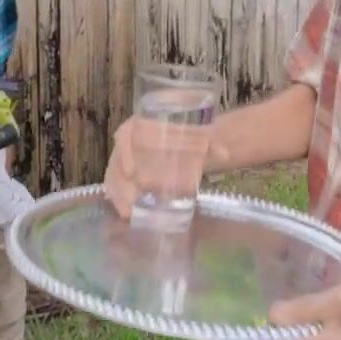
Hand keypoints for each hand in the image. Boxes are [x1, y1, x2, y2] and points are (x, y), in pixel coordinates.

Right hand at [100, 115, 227, 218]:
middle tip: (131, 201)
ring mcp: (126, 160)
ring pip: (114, 176)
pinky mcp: (130, 176)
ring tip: (127, 213)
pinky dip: (120, 199)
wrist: (191, 144)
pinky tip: (127, 214)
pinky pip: (118, 186)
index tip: (131, 171)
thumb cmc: (191, 137)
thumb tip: (225, 154)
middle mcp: (130, 143)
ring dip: (118, 195)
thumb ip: (212, 145)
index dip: (124, 152)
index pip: (126, 134)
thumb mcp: (201, 138)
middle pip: (116, 160)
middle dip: (120, 182)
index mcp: (142, 125)